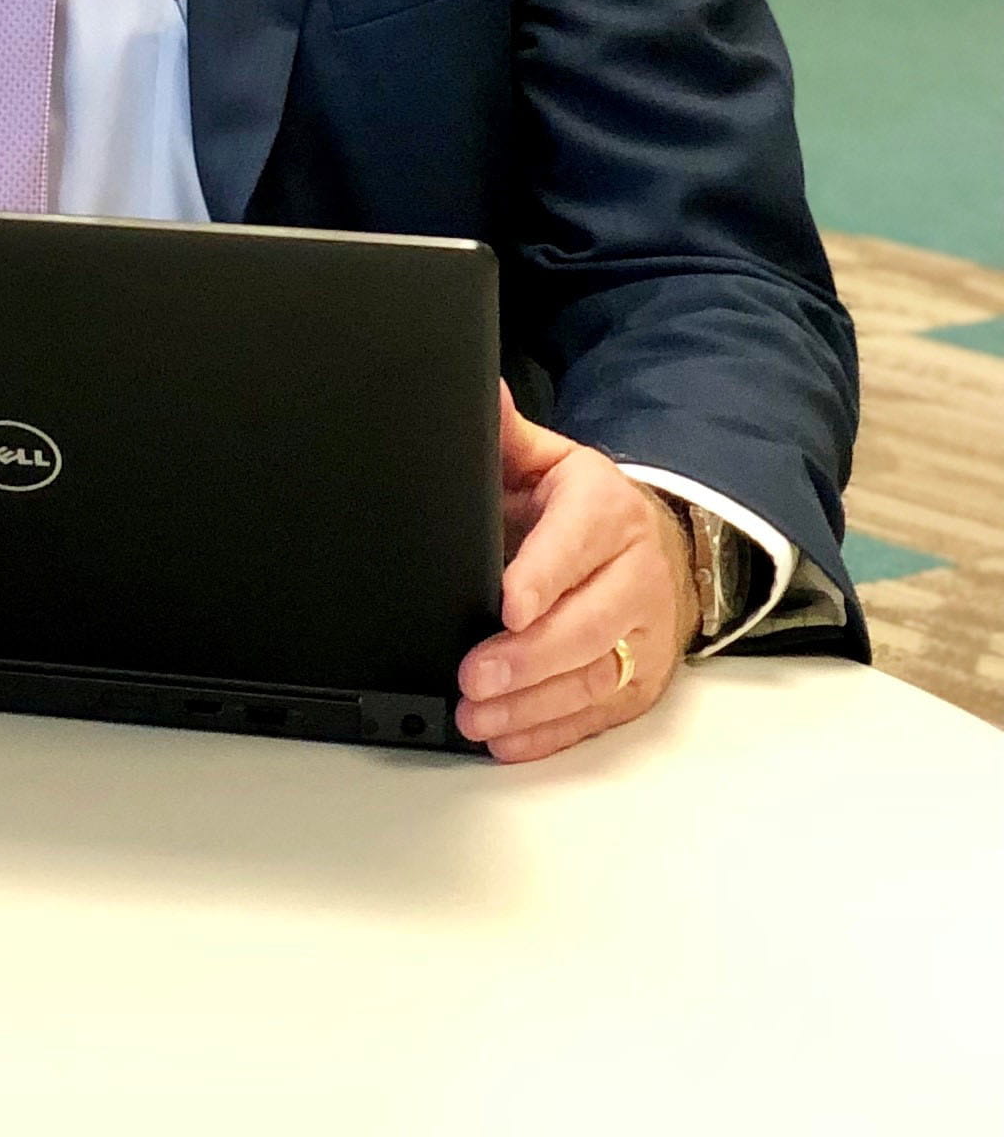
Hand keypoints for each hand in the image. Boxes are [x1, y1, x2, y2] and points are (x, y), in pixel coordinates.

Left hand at [455, 396, 698, 761]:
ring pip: (594, 678)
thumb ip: (508, 436)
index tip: (505, 603)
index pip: (576, 547)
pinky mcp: (645, 680)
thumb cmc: (586, 507)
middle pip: (587, 626)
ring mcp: (646, 635)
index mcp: (608, 513)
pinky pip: (600, 714)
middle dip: (527, 656)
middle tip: (474, 675)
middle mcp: (636, 577)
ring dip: (533, 704)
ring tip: (478, 716)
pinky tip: (509, 739)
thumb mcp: (550, 461)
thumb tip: (481, 397)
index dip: (541, 578)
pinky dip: (554, 732)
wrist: (663, 545)